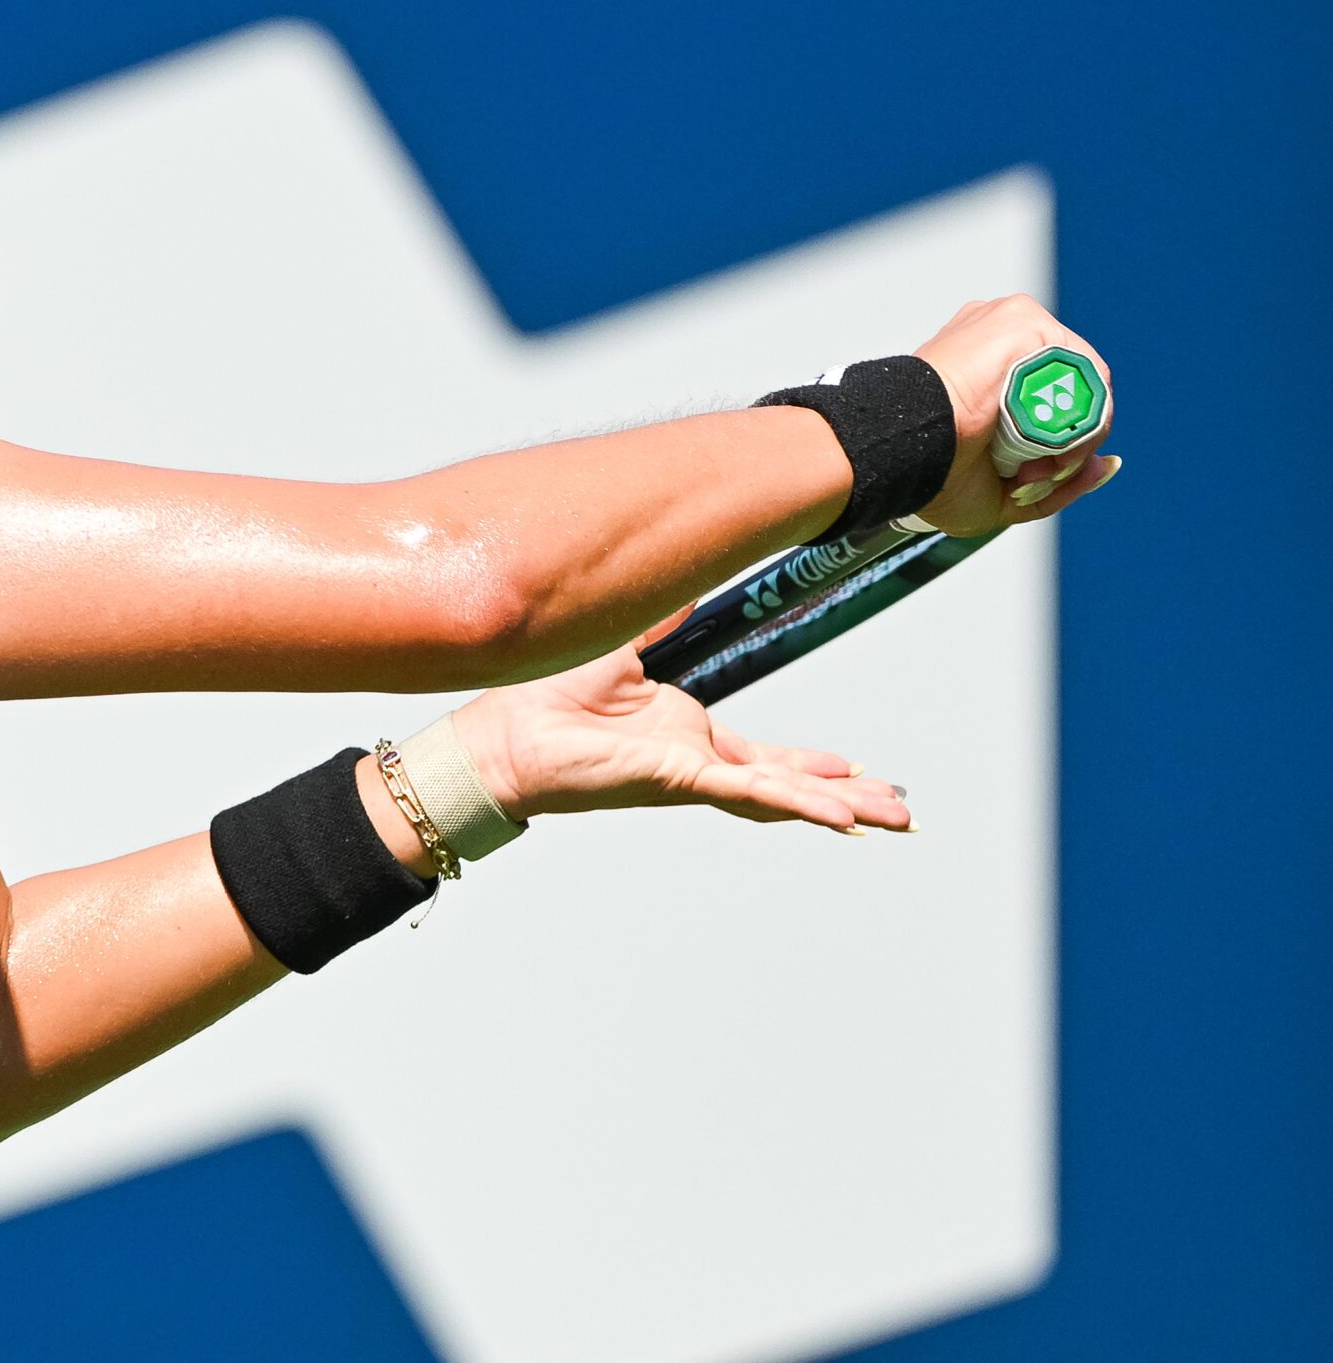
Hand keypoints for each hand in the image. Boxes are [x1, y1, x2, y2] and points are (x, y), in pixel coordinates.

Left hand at [449, 613, 910, 833]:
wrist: (503, 731)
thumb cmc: (545, 696)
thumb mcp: (620, 644)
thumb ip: (657, 616)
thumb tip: (680, 582)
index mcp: (686, 733)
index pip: (764, 756)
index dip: (810, 764)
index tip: (852, 768)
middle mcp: (696, 759)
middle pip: (789, 782)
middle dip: (846, 795)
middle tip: (898, 809)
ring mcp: (692, 775)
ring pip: (782, 795)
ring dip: (839, 805)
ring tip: (894, 819)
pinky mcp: (679, 780)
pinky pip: (753, 794)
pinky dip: (801, 804)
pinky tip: (844, 818)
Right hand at [912, 294, 1121, 534]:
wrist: (904, 448)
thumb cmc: (933, 470)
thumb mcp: (1003, 491)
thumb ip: (1057, 479)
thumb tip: (1109, 464)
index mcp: (991, 370)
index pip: (1056, 404)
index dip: (1055, 448)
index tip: (1023, 476)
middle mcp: (1006, 342)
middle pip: (1074, 397)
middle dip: (1063, 447)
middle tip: (1023, 474)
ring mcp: (1018, 328)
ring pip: (1083, 389)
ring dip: (1068, 439)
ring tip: (1026, 465)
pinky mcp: (1027, 324)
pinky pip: (1083, 377)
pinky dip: (1074, 421)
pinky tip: (1037, 444)